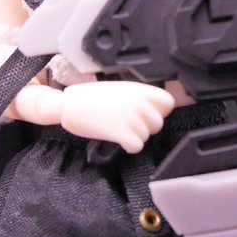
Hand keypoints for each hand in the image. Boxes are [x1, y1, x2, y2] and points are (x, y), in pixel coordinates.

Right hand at [59, 80, 175, 152]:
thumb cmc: (91, 96)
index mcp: (139, 90)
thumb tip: (153, 108)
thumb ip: (139, 97)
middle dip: (146, 127)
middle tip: (129, 125)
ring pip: (146, 136)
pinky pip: (137, 146)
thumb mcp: (120, 89)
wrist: (69, 104)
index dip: (160, 111)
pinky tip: (120, 141)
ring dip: (134, 137)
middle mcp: (138, 103)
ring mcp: (130, 118)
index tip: (149, 114)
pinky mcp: (120, 133)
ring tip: (119, 129)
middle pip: (158, 124)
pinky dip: (130, 147)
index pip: (168, 102)